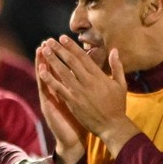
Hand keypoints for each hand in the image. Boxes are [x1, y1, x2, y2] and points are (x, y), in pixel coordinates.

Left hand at [36, 36, 134, 153]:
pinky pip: (58, 88)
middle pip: (71, 61)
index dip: (71, 47)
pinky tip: (41, 71)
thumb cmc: (118, 105)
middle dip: (59, 49)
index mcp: (99, 76)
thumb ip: (116, 66)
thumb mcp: (121, 84)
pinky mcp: (72, 102)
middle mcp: (88, 81)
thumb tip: (114, 50)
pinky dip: (50, 79)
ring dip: (52, 60)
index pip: (83, 57)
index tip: (62, 38)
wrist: (112, 125)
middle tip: (49, 40)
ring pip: (63, 72)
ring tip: (44, 50)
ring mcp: (79, 92)